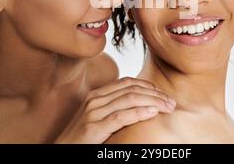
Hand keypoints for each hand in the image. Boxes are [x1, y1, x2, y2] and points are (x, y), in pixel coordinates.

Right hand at [54, 77, 175, 142]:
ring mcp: (93, 112)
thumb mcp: (97, 118)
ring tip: (168, 107)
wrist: (62, 151)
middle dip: (155, 94)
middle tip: (172, 102)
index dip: (148, 86)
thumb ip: (114, 108)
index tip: (163, 94)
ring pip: (129, 99)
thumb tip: (140, 104)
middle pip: (132, 89)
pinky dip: (139, 113)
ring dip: (153, 102)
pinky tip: (153, 113)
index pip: (127, 82)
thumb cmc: (82, 138)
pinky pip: (121, 116)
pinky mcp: (93, 128)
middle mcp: (95, 99)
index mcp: (97, 95)